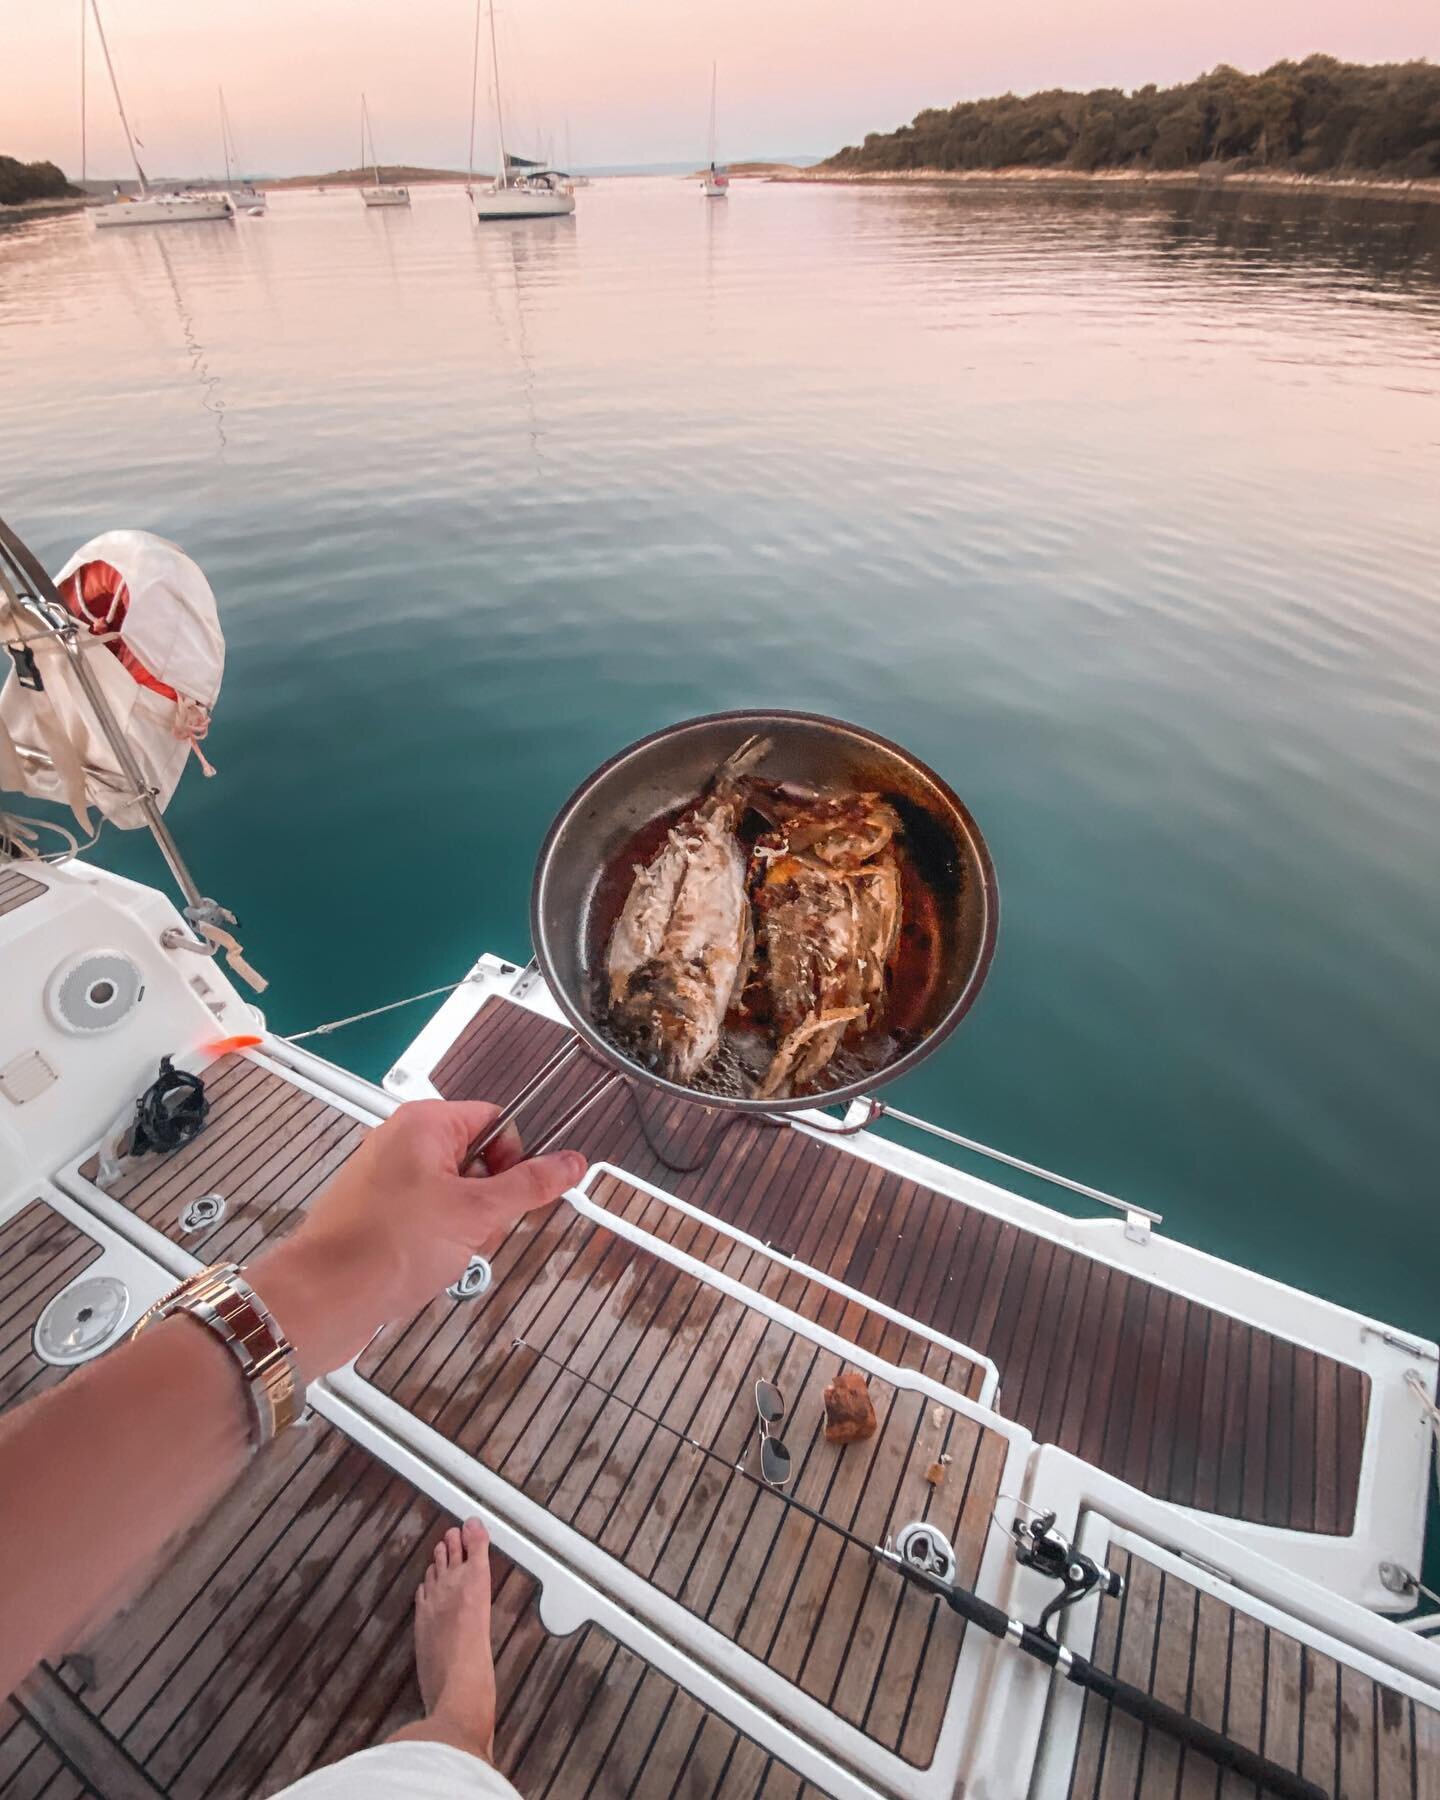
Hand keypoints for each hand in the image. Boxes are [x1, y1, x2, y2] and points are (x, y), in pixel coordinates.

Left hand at [247, 1100, 584, 1380]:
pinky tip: (426, 1265)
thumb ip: (530, 1186)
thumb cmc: (393, 1245)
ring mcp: (384, 1177)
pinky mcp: (373, 1212)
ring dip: (465, 1226)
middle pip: (476, 1159)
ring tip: (446, 1253)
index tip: (510, 1199)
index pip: (496, 1121)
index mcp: (424, 1123)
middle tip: (475, 1231)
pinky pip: (425, 1215)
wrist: (324, 1297)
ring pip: (453, 1193)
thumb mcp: (476, 1214)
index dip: (514, 1159)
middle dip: (488, 1202)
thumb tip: (573, 1162)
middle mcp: (401, 1141)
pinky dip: (437, 1240)